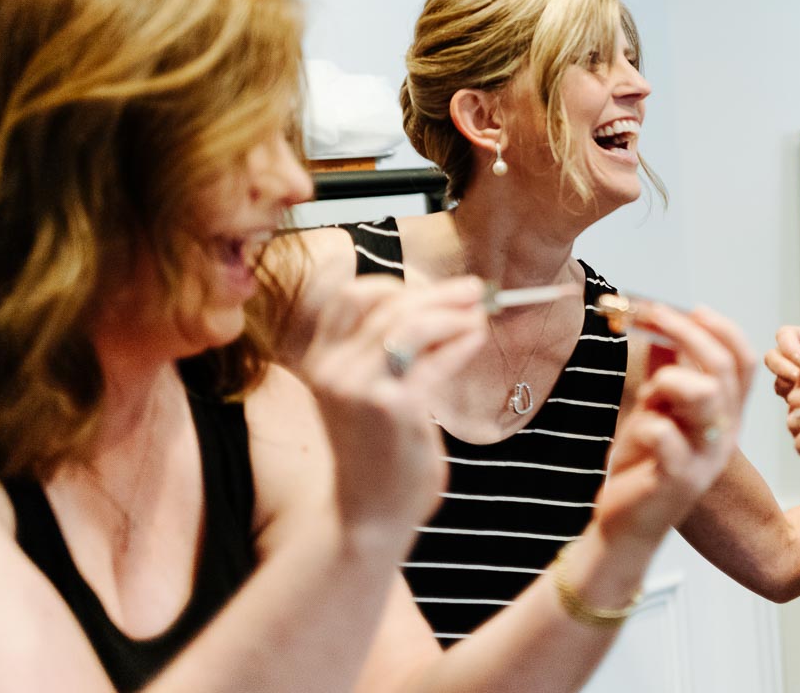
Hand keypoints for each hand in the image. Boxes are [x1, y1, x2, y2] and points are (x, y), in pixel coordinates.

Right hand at [297, 275, 486, 535]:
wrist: (368, 514)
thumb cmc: (375, 451)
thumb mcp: (365, 393)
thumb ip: (386, 352)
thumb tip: (440, 306)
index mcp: (320, 361)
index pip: (351, 298)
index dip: (394, 285)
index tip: (430, 291)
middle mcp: (333, 369)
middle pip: (388, 304)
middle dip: (437, 292)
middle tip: (475, 289)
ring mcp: (361, 387)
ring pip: (412, 323)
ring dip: (452, 312)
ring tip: (479, 314)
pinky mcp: (394, 407)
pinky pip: (435, 359)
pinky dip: (461, 341)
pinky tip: (477, 338)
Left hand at [594, 303, 756, 545]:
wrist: (627, 523)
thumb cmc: (644, 464)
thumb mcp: (657, 408)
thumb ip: (666, 370)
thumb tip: (661, 325)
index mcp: (724, 414)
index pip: (742, 360)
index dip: (721, 328)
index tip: (690, 309)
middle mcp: (724, 434)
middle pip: (722, 367)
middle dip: (685, 332)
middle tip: (648, 316)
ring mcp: (704, 459)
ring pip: (703, 395)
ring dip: (669, 379)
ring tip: (648, 396)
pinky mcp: (678, 481)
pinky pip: (665, 435)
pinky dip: (647, 424)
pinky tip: (639, 433)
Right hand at [764, 325, 799, 399]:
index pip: (785, 335)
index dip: (788, 346)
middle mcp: (796, 354)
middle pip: (773, 355)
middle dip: (784, 367)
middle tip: (799, 379)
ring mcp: (792, 372)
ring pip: (775, 374)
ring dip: (787, 382)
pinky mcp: (792, 389)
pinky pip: (782, 390)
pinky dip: (791, 394)